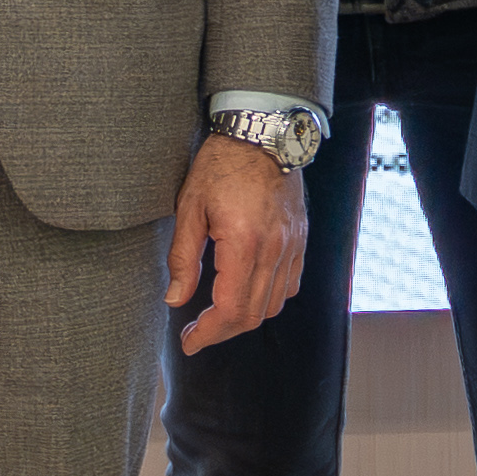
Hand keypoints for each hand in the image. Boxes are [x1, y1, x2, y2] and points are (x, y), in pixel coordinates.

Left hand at [167, 135, 306, 352]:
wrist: (262, 134)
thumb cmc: (221, 165)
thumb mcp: (190, 208)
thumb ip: (184, 258)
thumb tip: (176, 299)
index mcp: (243, 243)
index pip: (229, 309)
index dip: (207, 333)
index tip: (188, 342)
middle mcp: (274, 250)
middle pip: (253, 314)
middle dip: (222, 332)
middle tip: (196, 333)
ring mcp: (292, 246)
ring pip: (274, 305)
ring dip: (245, 319)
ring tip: (218, 316)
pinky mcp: (300, 240)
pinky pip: (290, 285)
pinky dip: (269, 300)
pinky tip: (248, 294)